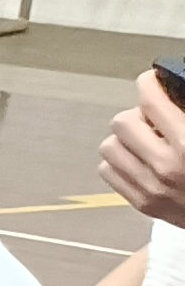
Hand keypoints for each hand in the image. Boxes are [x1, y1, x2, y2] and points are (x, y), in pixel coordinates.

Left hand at [105, 70, 184, 229]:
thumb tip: (176, 88)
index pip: (150, 100)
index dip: (149, 83)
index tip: (152, 81)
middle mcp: (167, 166)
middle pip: (122, 122)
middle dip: (138, 114)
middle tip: (154, 117)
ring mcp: (152, 188)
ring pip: (109, 147)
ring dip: (125, 139)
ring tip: (146, 140)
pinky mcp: (144, 204)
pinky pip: (109, 172)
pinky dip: (120, 162)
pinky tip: (141, 160)